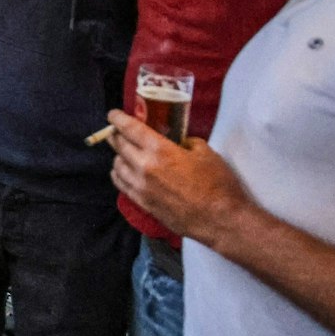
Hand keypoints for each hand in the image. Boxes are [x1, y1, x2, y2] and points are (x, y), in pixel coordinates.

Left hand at [106, 110, 252, 246]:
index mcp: (160, 150)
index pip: (129, 129)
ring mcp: (141, 187)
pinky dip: (119, 175)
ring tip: (124, 152)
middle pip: (119, 146)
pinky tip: (123, 172)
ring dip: (118, 156)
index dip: (118, 118)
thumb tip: (178, 142)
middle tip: (117, 131)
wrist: (221, 220)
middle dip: (116, 135)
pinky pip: (121, 185)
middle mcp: (144, 167)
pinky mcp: (143, 203)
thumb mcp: (206, 153)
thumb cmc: (218, 185)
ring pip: (117, 165)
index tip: (113, 115)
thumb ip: (186, 142)